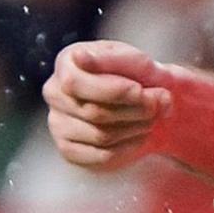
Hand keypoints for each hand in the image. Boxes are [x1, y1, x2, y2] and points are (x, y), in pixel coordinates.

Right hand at [45, 40, 174, 172]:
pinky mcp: (69, 149)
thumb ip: (111, 59)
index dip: (115, 91)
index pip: (76, 84)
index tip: (141, 90)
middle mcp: (55, 93)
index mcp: (66, 63)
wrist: (146, 99)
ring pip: (101, 136)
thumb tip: (79, 57)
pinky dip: (128, 147)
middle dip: (134, 110)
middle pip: (93, 112)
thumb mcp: (132, 60)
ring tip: (151, 118)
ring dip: (135, 128)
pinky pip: (101, 156)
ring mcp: (58, 123)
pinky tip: (139, 135)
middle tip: (158, 104)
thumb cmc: (136, 75)